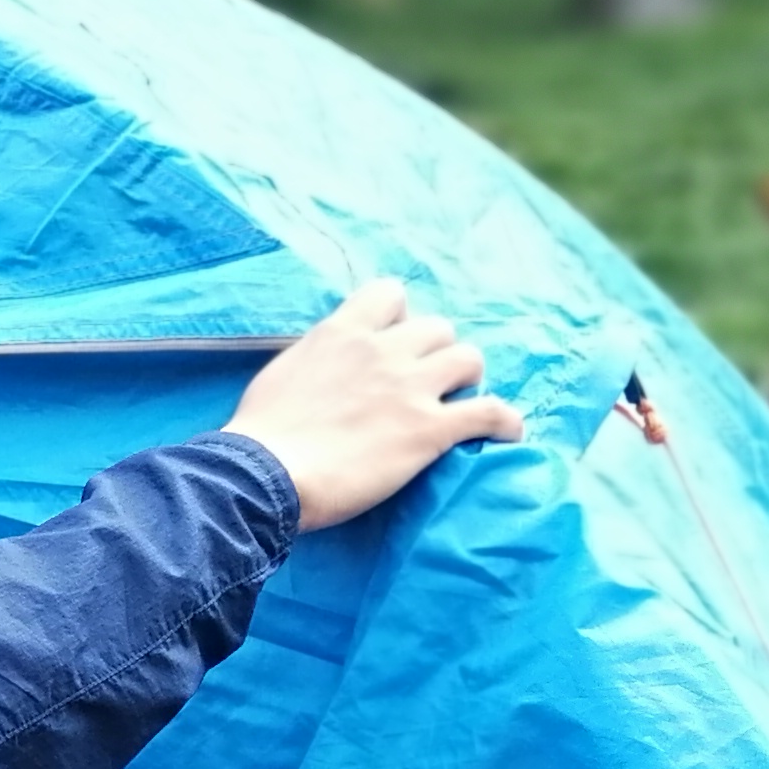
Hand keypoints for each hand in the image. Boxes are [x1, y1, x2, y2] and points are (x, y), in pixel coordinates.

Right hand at [226, 282, 524, 529]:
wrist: (264, 474)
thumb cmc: (260, 434)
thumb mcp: (284, 374)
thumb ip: (317, 361)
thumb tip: (326, 369)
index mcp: (342, 332)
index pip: (391, 294)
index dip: (399, 319)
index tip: (393, 345)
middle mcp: (382, 349)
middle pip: (438, 328)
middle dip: (437, 354)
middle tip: (427, 385)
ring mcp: (410, 387)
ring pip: (469, 358)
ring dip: (468, 380)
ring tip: (461, 404)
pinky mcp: (430, 429)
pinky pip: (491, 412)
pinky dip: (505, 421)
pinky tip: (508, 432)